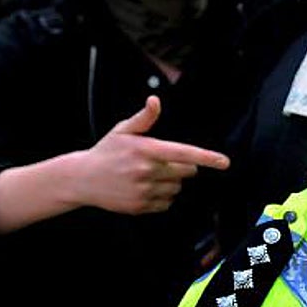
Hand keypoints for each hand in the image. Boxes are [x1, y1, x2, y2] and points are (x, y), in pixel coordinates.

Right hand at [77, 96, 229, 214]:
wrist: (82, 179)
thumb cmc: (107, 152)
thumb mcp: (123, 131)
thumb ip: (144, 118)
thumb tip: (155, 100)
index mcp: (146, 150)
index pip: (184, 153)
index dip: (207, 157)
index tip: (224, 162)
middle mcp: (146, 171)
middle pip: (186, 172)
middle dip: (182, 167)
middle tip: (162, 162)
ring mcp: (143, 191)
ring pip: (177, 188)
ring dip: (171, 182)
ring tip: (149, 175)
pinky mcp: (140, 206)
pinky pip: (166, 203)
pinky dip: (162, 197)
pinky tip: (145, 188)